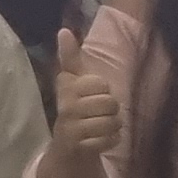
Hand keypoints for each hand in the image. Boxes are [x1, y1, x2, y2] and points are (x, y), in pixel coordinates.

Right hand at [49, 26, 119, 156]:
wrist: (67, 147)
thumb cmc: (76, 108)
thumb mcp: (74, 82)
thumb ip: (70, 57)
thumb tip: (63, 31)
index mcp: (67, 88)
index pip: (102, 84)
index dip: (103, 90)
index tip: (91, 95)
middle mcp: (67, 107)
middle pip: (110, 103)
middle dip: (111, 110)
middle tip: (99, 114)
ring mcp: (72, 128)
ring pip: (112, 122)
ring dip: (113, 126)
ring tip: (102, 126)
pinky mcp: (80, 147)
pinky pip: (111, 139)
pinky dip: (112, 140)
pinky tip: (102, 139)